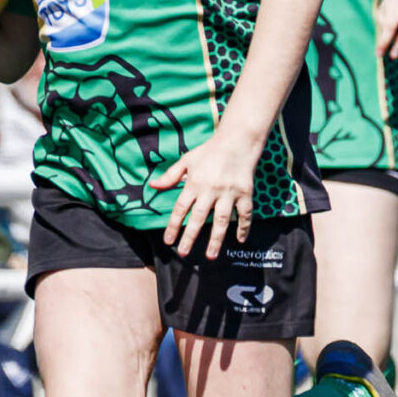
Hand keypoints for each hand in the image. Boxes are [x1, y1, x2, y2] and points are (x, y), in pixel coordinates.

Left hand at [150, 127, 263, 258]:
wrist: (237, 141)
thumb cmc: (209, 151)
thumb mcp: (187, 160)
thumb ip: (170, 176)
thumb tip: (152, 185)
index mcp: (194, 183)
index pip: (180, 208)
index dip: (173, 225)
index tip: (168, 241)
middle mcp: (210, 190)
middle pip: (199, 217)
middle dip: (190, 237)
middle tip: (184, 253)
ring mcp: (229, 192)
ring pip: (222, 220)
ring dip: (216, 239)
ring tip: (211, 255)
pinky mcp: (245, 193)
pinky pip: (245, 213)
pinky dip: (244, 227)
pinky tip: (240, 240)